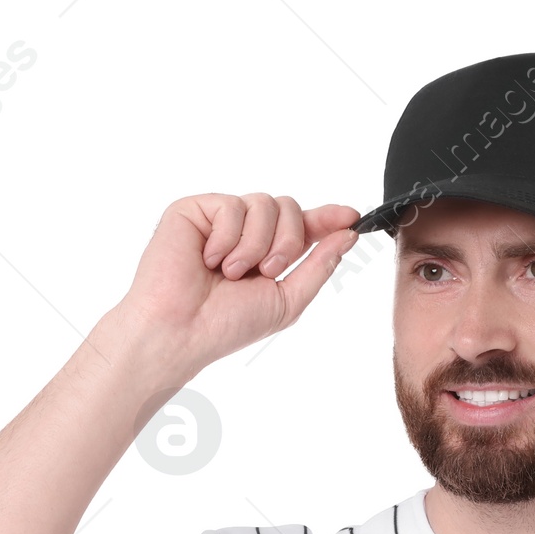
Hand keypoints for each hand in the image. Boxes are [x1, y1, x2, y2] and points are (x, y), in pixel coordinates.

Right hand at [117, 193, 360, 385]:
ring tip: (232, 272)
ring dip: (256, 244)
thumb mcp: (287, 300)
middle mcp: (246, 234)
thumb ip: (319, 266)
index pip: (304, 227)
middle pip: (290, 208)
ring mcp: (221, 220)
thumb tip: (348, 235)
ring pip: (264, 203)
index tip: (352, 216)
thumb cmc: (227, 325)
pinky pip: (231, 205)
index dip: (329, 218)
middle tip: (268, 270)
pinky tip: (209, 260)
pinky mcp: (195, 210)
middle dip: (288, 241)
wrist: (182, 330)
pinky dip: (227, 237)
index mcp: (268, 255)